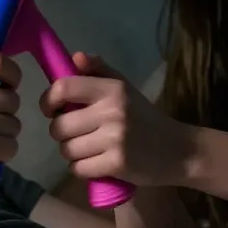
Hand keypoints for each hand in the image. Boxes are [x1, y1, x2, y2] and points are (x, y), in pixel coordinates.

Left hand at [40, 52, 185, 186]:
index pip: (64, 88)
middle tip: (77, 135)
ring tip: (89, 149)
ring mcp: (114, 139)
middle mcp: (112, 111)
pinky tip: (96, 164)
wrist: (179, 150)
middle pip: (59, 126)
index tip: (51, 110)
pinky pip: (79, 169)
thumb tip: (75, 57)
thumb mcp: (126, 89)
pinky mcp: (117, 164)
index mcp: (112, 89)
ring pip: (67, 150)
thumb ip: (99, 72)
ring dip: (72, 153)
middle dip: (61, 134)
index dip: (48, 101)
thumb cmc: (146, 118)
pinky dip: (82, 169)